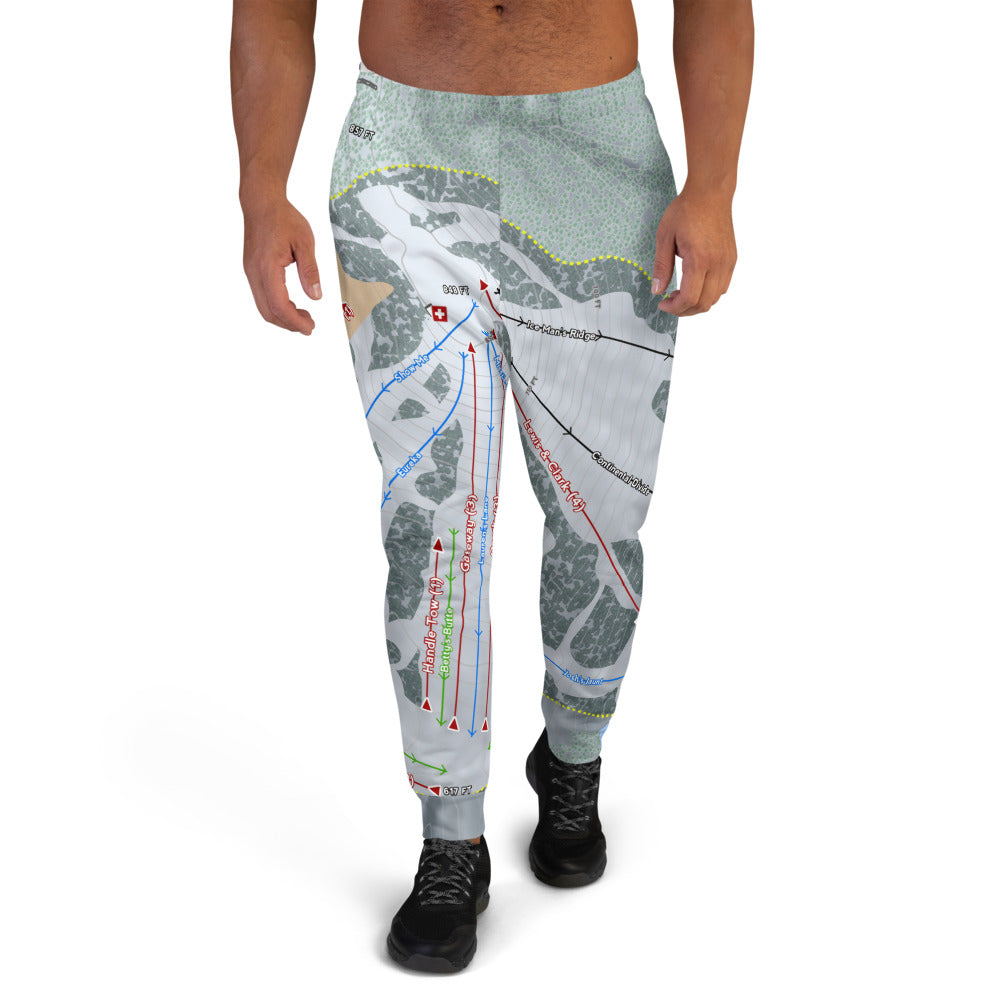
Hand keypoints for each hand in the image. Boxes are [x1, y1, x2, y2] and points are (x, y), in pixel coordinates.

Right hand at [241, 196, 321, 334]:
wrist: (261, 202)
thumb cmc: (283, 218)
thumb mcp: (304, 242)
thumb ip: (310, 271)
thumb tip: (316, 297)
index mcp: (267, 267)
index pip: (279, 305)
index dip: (295, 321)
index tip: (310, 328)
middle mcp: (254, 272)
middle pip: (268, 312)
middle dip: (289, 324)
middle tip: (309, 326)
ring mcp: (250, 272)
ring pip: (263, 307)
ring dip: (282, 317)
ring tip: (303, 316)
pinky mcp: (251, 270)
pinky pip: (261, 296)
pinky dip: (276, 306)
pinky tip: (291, 304)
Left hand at [651, 188, 736, 316]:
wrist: (710, 193)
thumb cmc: (687, 210)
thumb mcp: (665, 237)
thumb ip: (661, 267)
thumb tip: (657, 290)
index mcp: (700, 259)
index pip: (690, 298)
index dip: (674, 308)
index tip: (662, 304)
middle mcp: (718, 264)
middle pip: (703, 304)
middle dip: (684, 310)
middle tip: (669, 302)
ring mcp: (727, 262)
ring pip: (715, 298)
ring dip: (697, 303)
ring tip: (680, 293)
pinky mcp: (731, 259)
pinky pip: (722, 287)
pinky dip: (708, 293)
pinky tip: (695, 284)